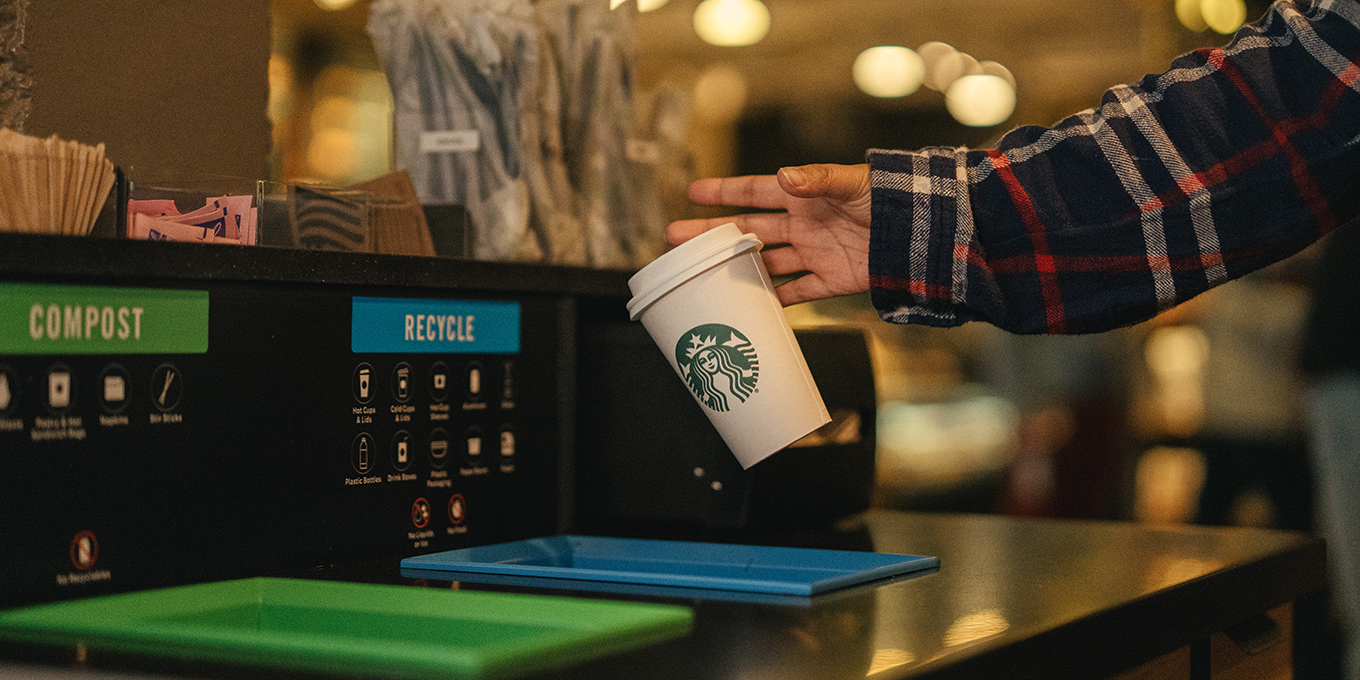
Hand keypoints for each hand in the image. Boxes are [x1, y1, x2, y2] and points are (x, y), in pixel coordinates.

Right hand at [667, 163, 870, 305]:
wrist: (924, 232)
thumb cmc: (890, 198)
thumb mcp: (853, 183)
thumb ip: (818, 180)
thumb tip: (786, 176)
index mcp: (804, 195)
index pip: (755, 191)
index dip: (724, 192)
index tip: (693, 192)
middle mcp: (804, 224)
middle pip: (748, 230)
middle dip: (712, 234)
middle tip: (676, 238)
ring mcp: (815, 252)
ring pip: (765, 262)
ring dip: (736, 269)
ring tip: (703, 276)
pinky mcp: (831, 279)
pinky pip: (797, 292)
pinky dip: (776, 301)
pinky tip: (752, 307)